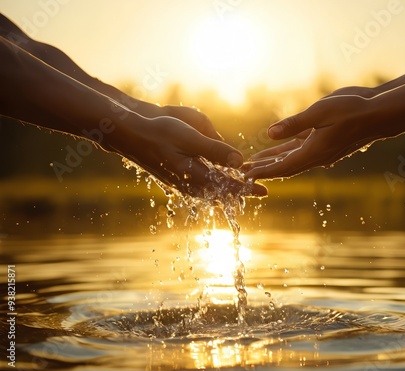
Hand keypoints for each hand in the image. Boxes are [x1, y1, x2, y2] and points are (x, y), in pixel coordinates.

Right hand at [111, 112, 266, 197]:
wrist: (130, 134)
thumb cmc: (159, 132)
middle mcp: (188, 184)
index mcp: (194, 175)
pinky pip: (199, 187)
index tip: (265, 191)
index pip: (227, 187)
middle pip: (220, 194)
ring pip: (209, 192)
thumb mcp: (189, 138)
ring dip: (227, 191)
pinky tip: (217, 182)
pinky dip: (213, 186)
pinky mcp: (175, 178)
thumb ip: (214, 150)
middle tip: (259, 193)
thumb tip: (239, 161)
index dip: (247, 189)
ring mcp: (180, 183)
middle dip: (239, 193)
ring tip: (242, 190)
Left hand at [244, 87, 382, 179]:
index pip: (282, 167)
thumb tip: (269, 134)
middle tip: (242, 174)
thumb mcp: (321, 112)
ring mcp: (320, 151)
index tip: (245, 176)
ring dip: (271, 162)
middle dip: (263, 170)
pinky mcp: (323, 143)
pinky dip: (284, 153)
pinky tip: (275, 149)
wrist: (378, 113)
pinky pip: (299, 151)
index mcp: (313, 152)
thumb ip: (294, 124)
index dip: (263, 172)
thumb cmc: (352, 110)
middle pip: (283, 167)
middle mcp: (316, 156)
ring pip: (290, 160)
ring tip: (253, 164)